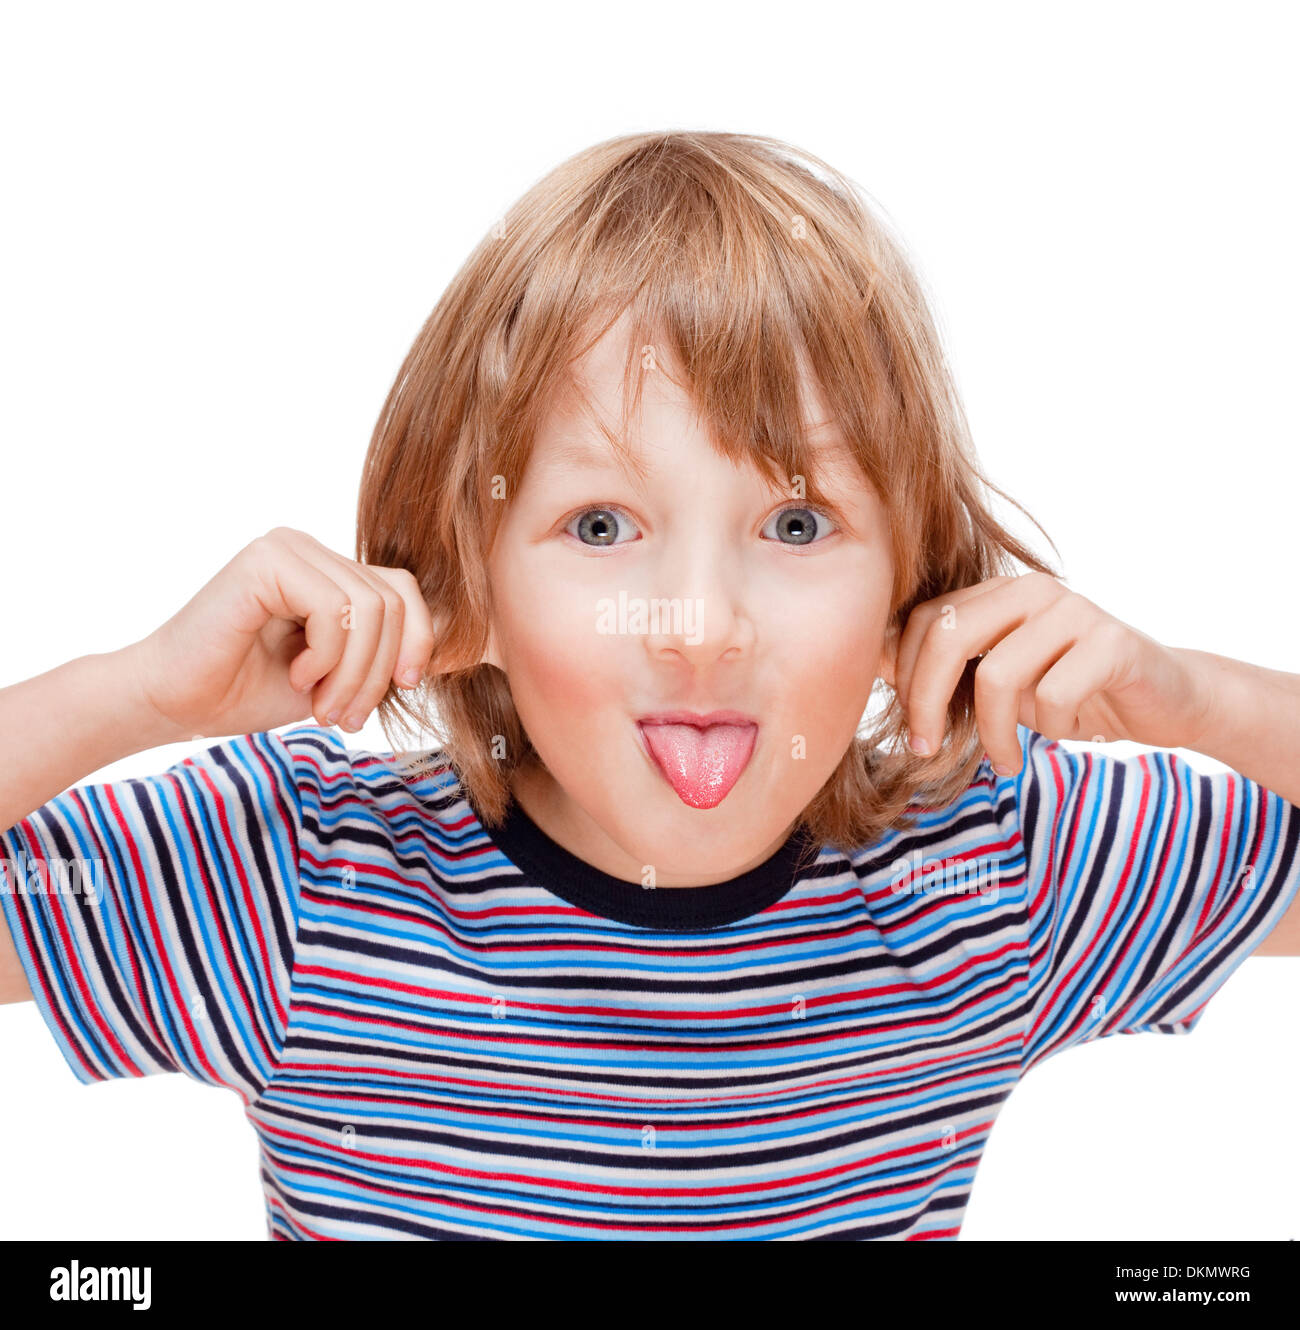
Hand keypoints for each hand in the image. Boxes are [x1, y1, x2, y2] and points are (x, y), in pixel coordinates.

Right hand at [122, 527, 436, 742]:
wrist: (176, 703)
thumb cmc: (247, 690)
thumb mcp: (337, 674)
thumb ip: (380, 652)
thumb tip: (439, 648)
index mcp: (330, 570)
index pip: (405, 592)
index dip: (417, 643)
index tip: (403, 688)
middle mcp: (311, 550)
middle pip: (394, 602)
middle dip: (381, 671)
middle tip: (344, 714)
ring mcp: (289, 548)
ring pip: (370, 609)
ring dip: (355, 674)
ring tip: (322, 705)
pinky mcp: (267, 560)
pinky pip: (336, 609)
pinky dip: (327, 657)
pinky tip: (295, 675)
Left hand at [886, 571, 1213, 773]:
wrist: (1164, 700)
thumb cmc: (1069, 693)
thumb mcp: (999, 681)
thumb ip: (948, 668)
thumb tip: (877, 665)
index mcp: (997, 593)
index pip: (925, 621)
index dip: (905, 678)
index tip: (913, 731)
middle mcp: (1031, 590)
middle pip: (947, 637)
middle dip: (925, 702)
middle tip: (927, 750)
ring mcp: (1074, 611)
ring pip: (998, 676)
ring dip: (994, 734)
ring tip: (1006, 760)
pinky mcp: (1112, 642)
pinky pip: (1052, 696)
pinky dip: (1051, 728)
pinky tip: (1067, 731)